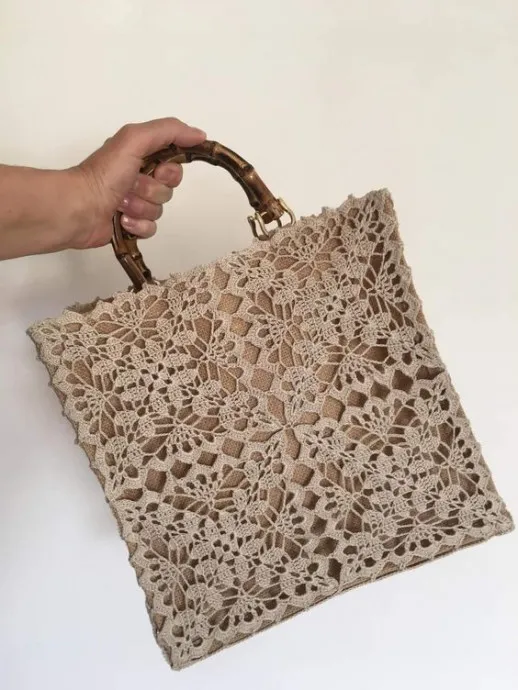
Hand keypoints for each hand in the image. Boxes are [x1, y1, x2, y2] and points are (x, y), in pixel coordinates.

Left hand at [70, 118, 205, 248]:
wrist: (79, 208)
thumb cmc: (104, 173)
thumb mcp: (135, 139)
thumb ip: (169, 131)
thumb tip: (200, 135)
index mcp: (140, 157)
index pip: (175, 165)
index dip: (171, 171)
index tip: (158, 171)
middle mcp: (138, 178)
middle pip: (169, 189)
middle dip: (153, 190)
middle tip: (133, 185)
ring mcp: (134, 203)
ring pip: (159, 210)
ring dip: (141, 207)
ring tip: (121, 203)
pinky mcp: (130, 225)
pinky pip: (151, 228)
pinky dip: (137, 224)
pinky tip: (121, 219)